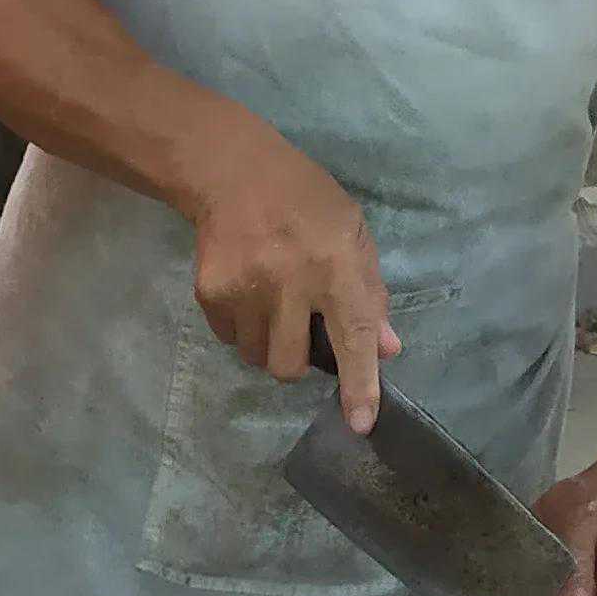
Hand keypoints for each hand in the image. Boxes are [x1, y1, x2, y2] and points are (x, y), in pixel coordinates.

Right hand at [183, 119, 397, 433]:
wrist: (233, 172)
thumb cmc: (306, 201)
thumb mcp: (352, 234)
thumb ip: (370, 293)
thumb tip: (385, 349)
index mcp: (336, 265)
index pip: (353, 336)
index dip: (359, 383)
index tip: (361, 423)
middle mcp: (290, 282)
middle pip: (289, 366)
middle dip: (296, 361)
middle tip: (298, 329)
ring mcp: (245, 290)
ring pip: (256, 356)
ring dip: (267, 343)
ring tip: (269, 303)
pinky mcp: (210, 293)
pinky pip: (229, 338)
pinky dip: (240, 327)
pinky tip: (246, 291)